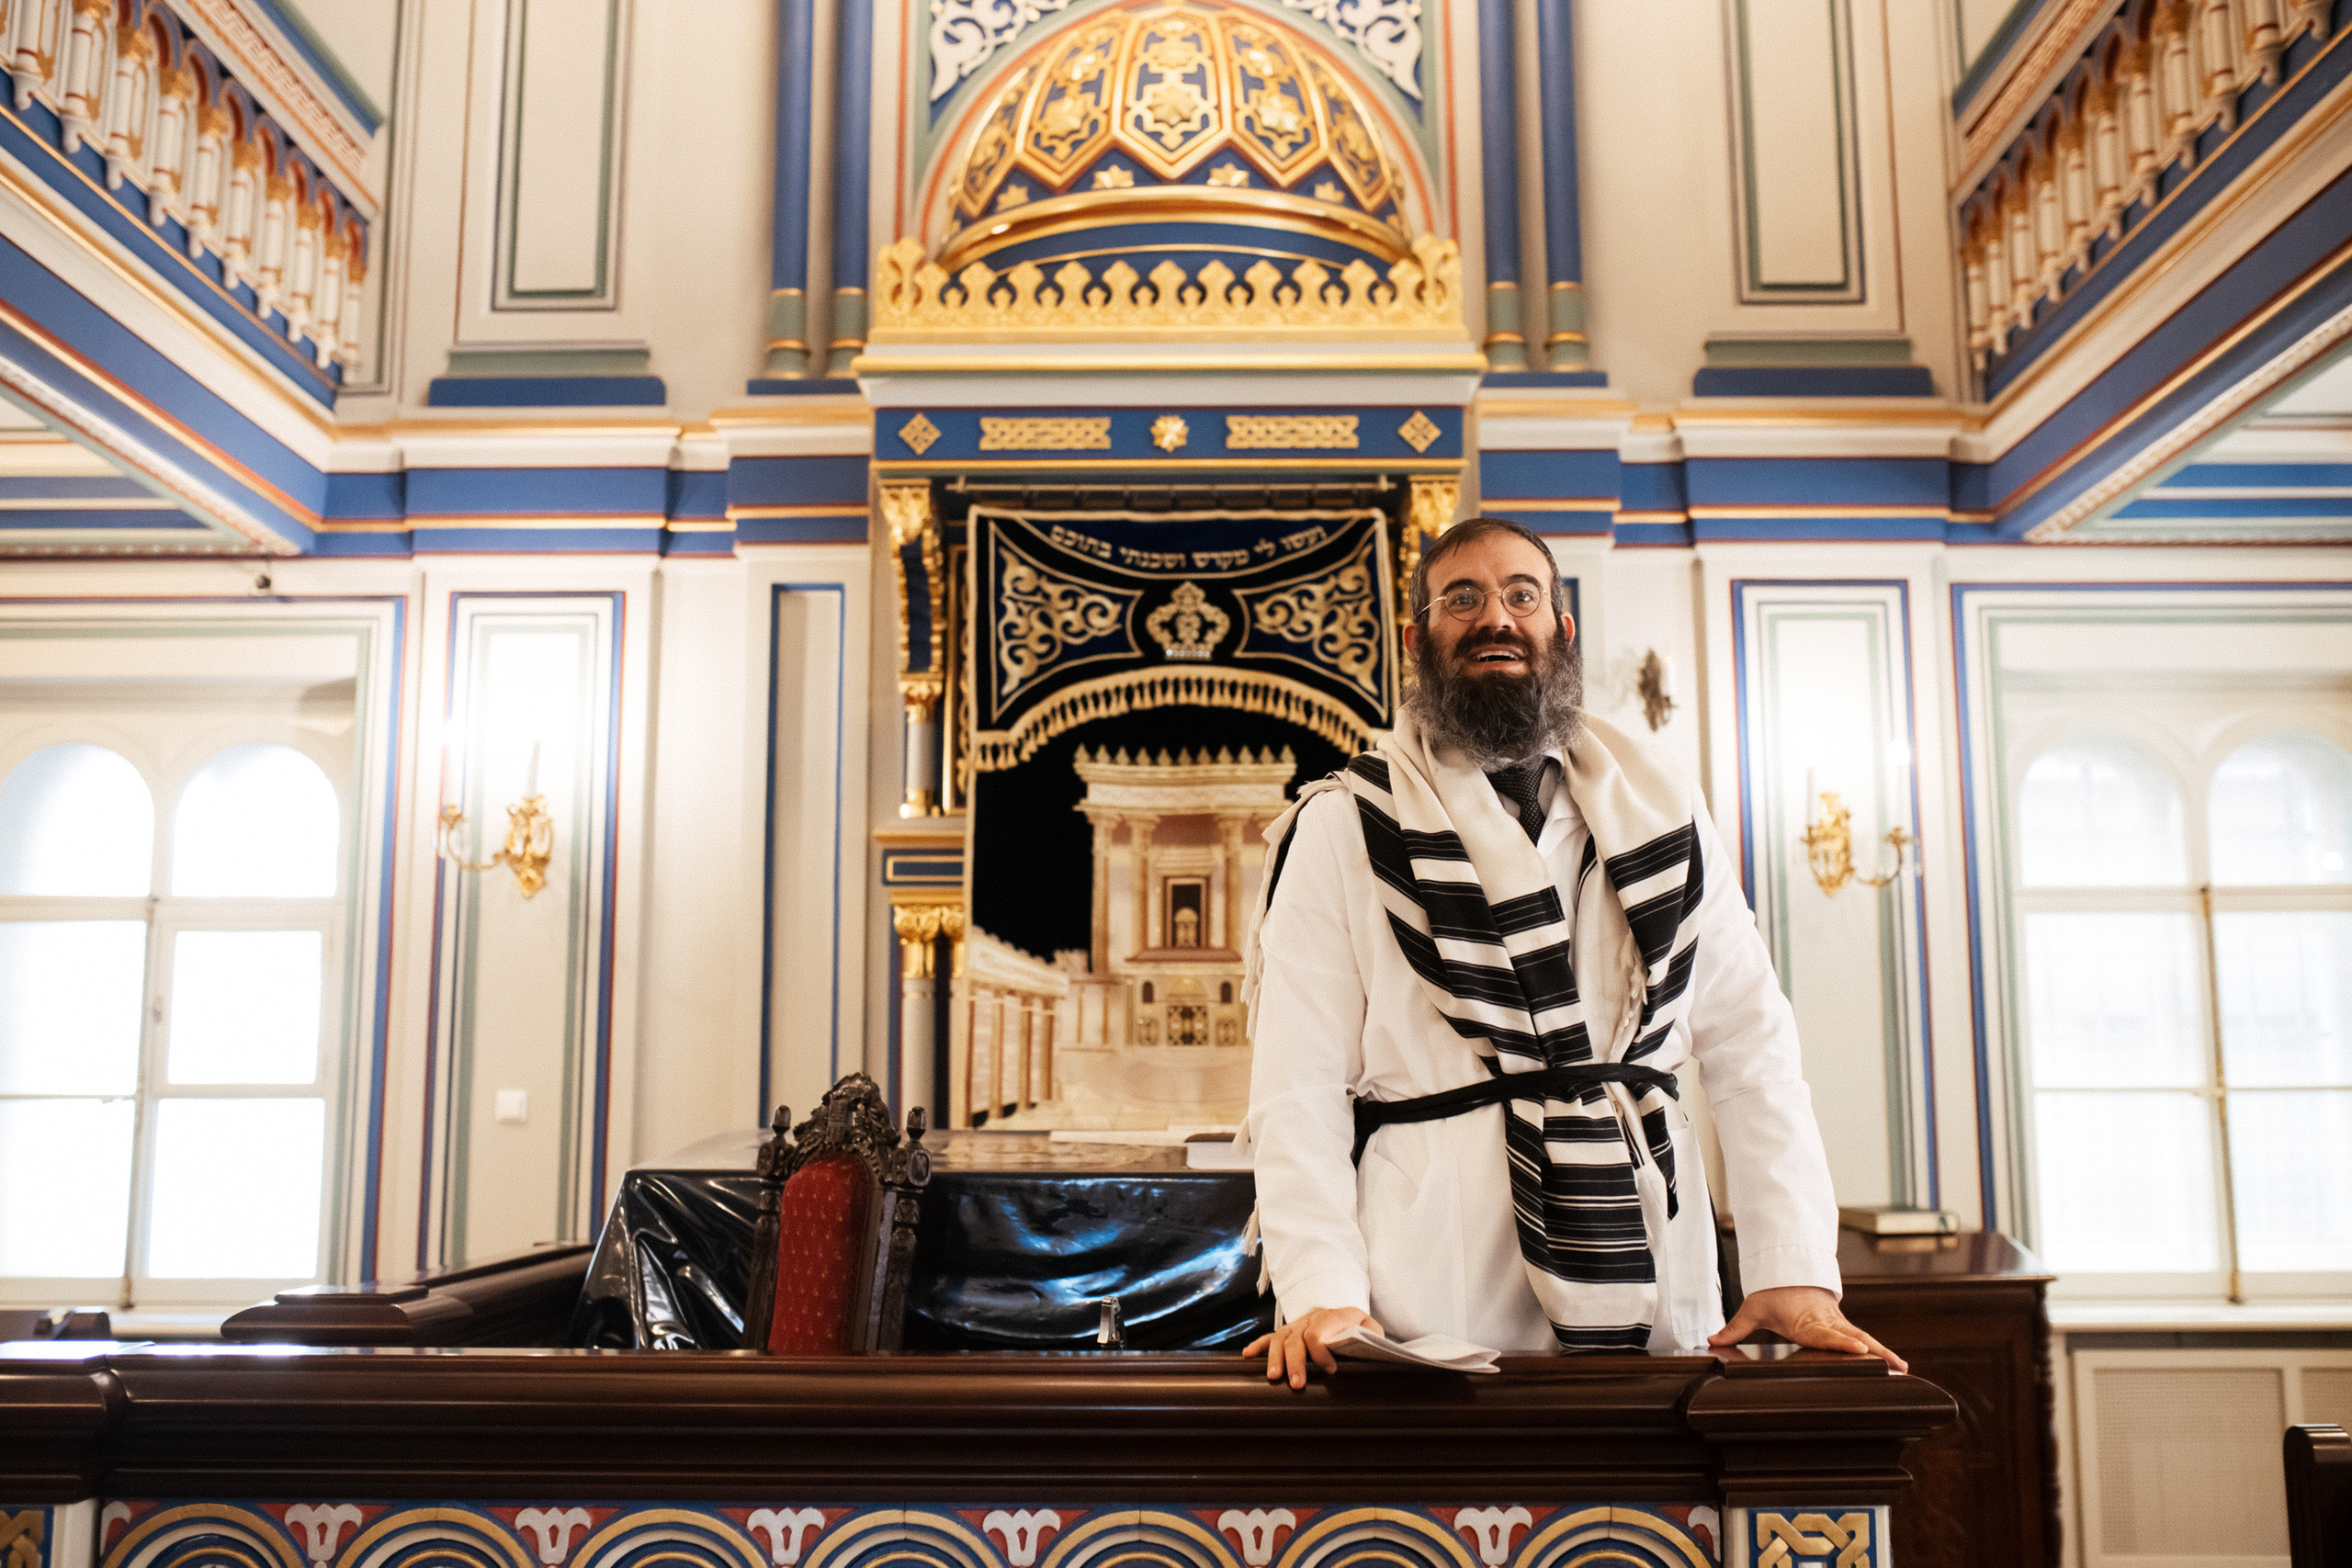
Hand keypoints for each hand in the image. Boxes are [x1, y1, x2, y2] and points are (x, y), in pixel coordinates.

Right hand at [1243, 1306, 1382, 1388]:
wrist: (1352, 1318)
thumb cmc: (1363, 1332)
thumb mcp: (1373, 1332)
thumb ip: (1371, 1337)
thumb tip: (1363, 1347)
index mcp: (1336, 1316)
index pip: (1320, 1331)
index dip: (1321, 1351)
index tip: (1330, 1370)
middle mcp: (1314, 1317)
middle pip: (1297, 1337)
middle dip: (1295, 1362)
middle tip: (1296, 1384)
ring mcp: (1299, 1324)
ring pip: (1281, 1337)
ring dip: (1275, 1358)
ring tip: (1274, 1377)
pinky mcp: (1290, 1331)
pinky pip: (1271, 1336)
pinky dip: (1258, 1345)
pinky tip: (1247, 1354)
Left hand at [1706, 1285, 1907, 1373]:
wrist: (1787, 1270)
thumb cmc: (1771, 1292)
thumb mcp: (1752, 1308)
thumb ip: (1735, 1328)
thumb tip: (1712, 1342)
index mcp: (1806, 1322)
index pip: (1826, 1334)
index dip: (1842, 1343)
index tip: (1859, 1350)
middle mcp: (1826, 1324)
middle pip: (1853, 1338)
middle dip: (1874, 1352)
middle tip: (1895, 1366)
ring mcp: (1837, 1324)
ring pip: (1863, 1338)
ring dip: (1883, 1352)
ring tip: (1903, 1368)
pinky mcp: (1842, 1326)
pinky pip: (1862, 1339)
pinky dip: (1879, 1350)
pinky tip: (1895, 1365)